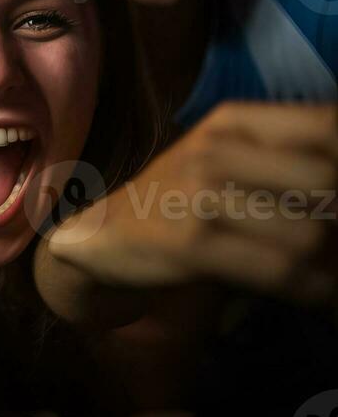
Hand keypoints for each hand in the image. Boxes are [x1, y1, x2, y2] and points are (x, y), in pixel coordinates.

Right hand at [50, 103, 337, 305]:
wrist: (102, 236)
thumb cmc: (179, 200)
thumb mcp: (226, 159)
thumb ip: (290, 160)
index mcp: (234, 122)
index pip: (327, 125)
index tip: (336, 199)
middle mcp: (216, 148)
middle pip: (327, 179)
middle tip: (335, 241)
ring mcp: (200, 194)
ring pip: (309, 233)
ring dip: (331, 263)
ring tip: (331, 272)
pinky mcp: (191, 243)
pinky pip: (278, 271)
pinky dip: (312, 290)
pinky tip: (318, 294)